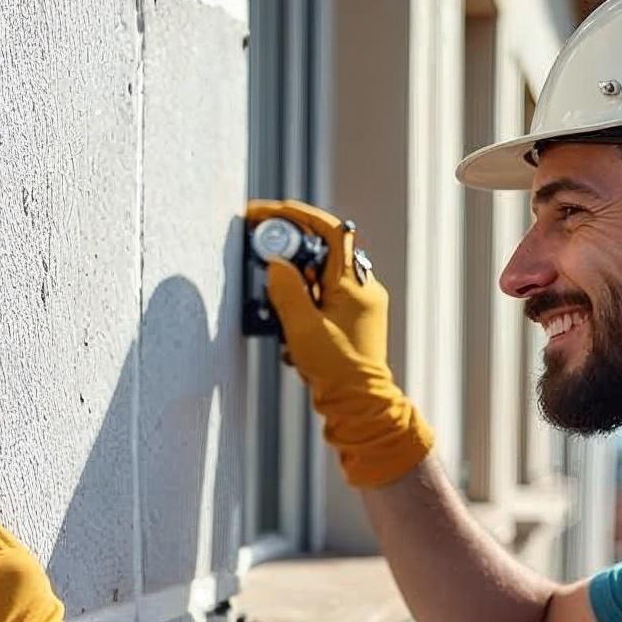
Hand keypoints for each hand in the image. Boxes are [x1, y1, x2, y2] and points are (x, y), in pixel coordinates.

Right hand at [246, 199, 433, 487]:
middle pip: (321, 251)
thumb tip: (275, 263)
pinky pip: (321, 299)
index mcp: (354, 283)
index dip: (297, 215)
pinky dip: (300, 305)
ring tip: (276, 310)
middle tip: (260, 258)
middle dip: (288, 252)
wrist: (360, 406)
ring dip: (292, 284)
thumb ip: (286, 291)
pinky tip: (289, 332)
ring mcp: (357, 305)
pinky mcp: (350, 321)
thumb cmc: (336, 370)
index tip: (266, 214)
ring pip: (318, 276)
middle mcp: (361, 289)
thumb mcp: (302, 329)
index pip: (329, 230)